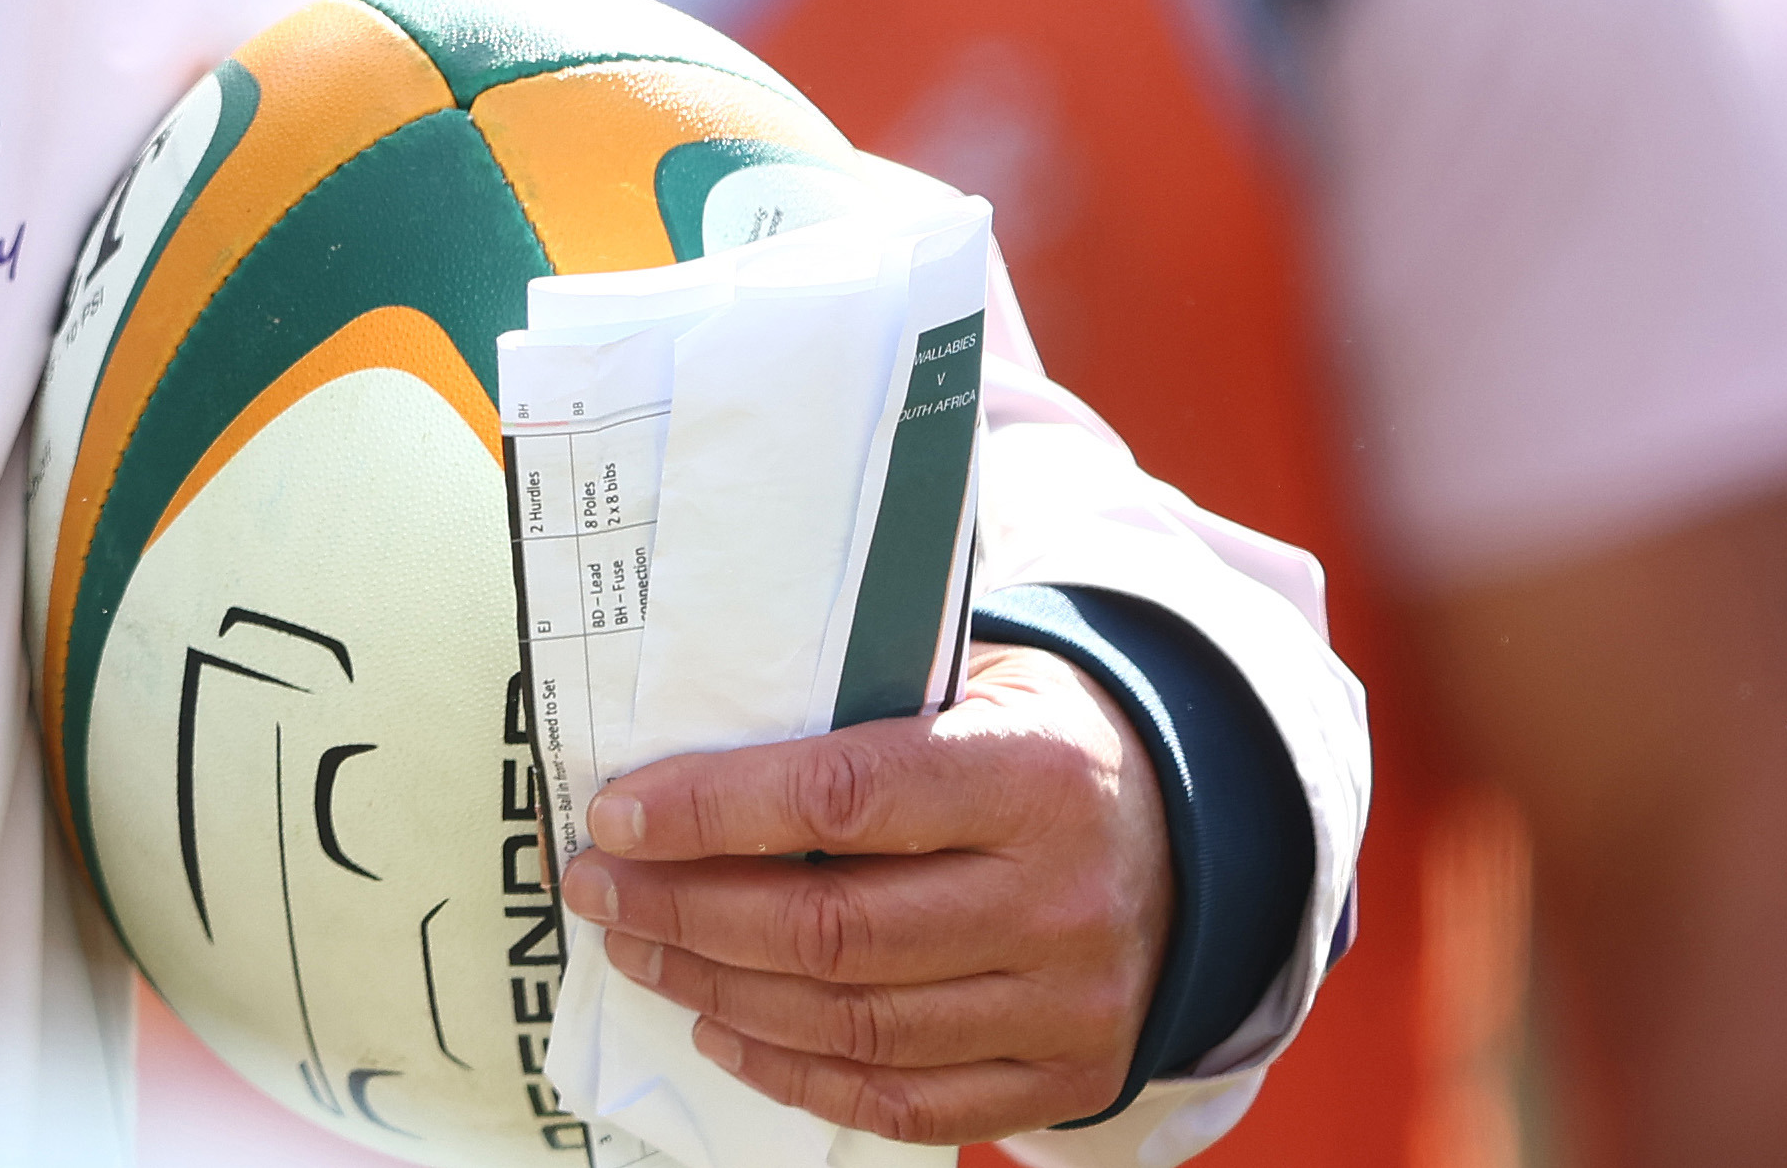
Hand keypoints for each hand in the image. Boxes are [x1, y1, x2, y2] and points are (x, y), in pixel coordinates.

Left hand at [563, 640, 1165, 1145]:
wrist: (1185, 835)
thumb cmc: (1031, 742)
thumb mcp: (971, 686)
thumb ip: (854, 709)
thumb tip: (678, 741)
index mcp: (1031, 775)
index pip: (842, 798)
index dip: (712, 812)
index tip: (617, 815)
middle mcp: (1060, 901)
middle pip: (833, 931)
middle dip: (687, 912)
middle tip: (601, 889)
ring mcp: (1068, 1005)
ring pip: (856, 1023)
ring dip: (720, 992)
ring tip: (641, 950)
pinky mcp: (1067, 1078)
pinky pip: (906, 1101)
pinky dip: (798, 1074)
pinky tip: (724, 1031)